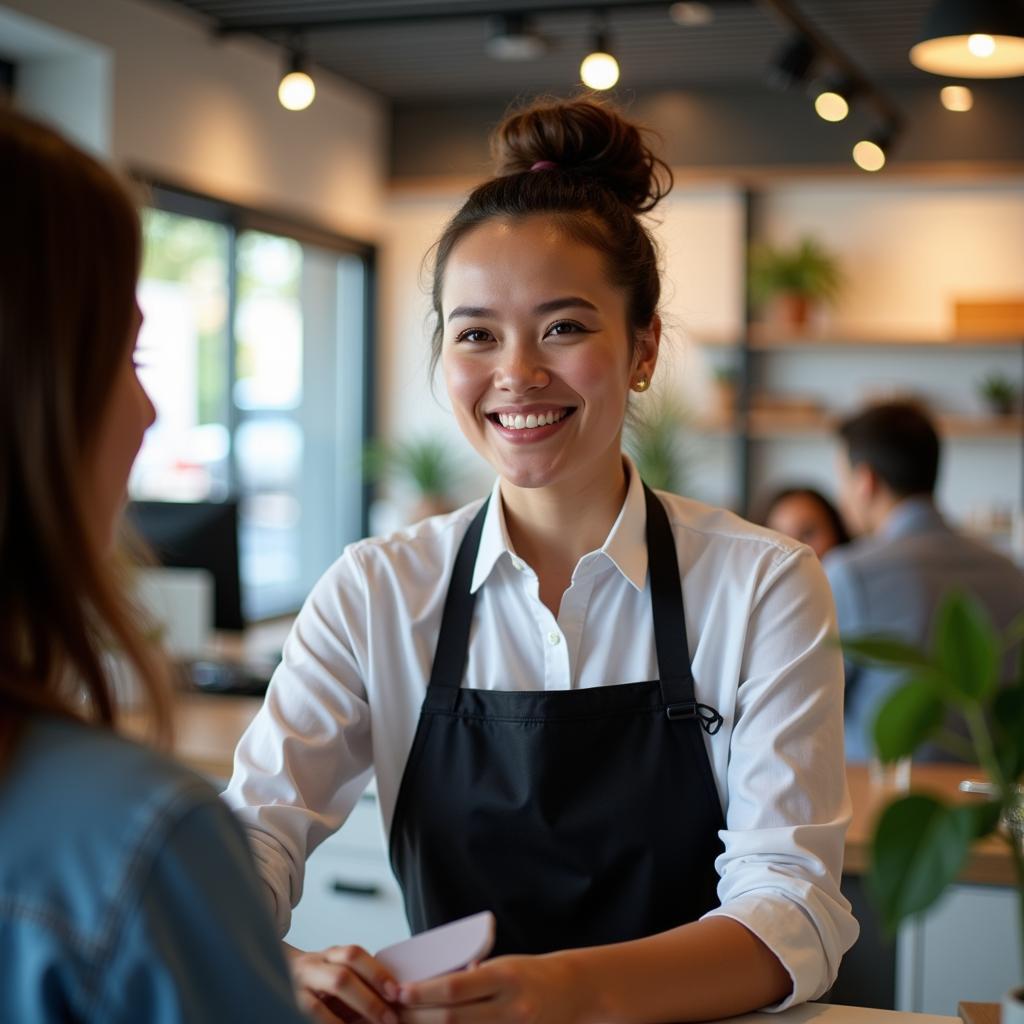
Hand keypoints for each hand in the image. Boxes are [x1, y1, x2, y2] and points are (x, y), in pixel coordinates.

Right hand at [284, 942, 399, 1023]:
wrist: (275, 972)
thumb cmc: (317, 978)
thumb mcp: (336, 968)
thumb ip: (359, 977)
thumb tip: (394, 995)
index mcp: (329, 955)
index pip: (354, 955)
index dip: (377, 973)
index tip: (396, 993)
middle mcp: (311, 968)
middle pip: (341, 979)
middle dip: (368, 1001)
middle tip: (389, 1019)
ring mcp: (295, 988)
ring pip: (316, 1006)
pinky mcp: (287, 1005)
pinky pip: (307, 1019)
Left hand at [396, 953, 585, 1023]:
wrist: (570, 992)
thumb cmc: (527, 973)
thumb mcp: (500, 964)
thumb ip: (469, 977)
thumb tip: (425, 989)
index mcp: (504, 977)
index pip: (454, 987)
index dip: (422, 992)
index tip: (398, 991)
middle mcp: (510, 1008)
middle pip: (452, 1019)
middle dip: (416, 1018)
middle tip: (390, 1012)